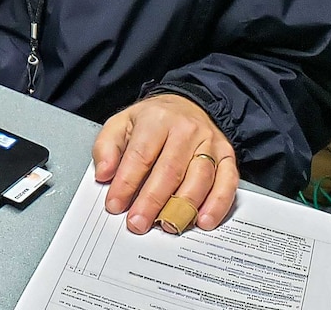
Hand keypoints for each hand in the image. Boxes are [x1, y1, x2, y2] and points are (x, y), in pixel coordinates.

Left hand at [92, 94, 238, 233]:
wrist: (187, 105)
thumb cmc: (152, 120)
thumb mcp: (121, 123)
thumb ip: (107, 148)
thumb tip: (103, 174)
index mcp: (156, 119)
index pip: (140, 156)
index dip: (126, 183)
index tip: (115, 205)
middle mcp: (186, 130)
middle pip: (170, 170)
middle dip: (152, 201)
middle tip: (138, 223)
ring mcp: (210, 143)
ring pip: (199, 179)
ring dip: (183, 208)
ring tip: (167, 225)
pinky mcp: (227, 156)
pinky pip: (227, 184)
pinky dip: (217, 205)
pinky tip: (203, 221)